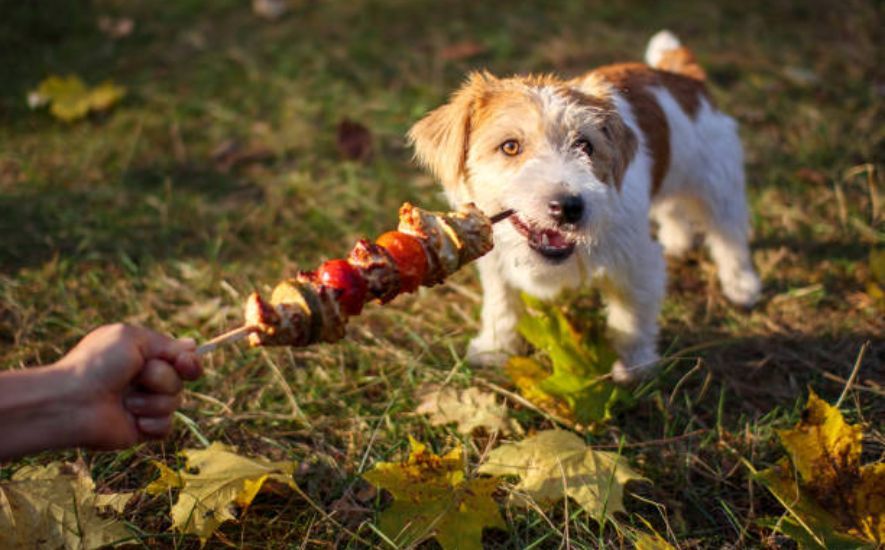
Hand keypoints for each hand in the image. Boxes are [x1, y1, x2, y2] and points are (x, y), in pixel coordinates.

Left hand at [56, 323, 201, 449]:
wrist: (72, 403)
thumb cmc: (97, 365)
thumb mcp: (131, 338)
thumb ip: (165, 343)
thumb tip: (193, 346)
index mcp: (143, 356)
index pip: (182, 359)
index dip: (190, 362)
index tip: (185, 364)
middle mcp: (146, 380)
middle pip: (181, 380)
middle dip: (162, 379)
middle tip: (137, 377)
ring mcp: (145, 405)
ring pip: (175, 403)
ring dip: (152, 400)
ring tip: (125, 402)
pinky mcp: (143, 429)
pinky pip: (167, 427)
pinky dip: (152, 423)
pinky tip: (133, 421)